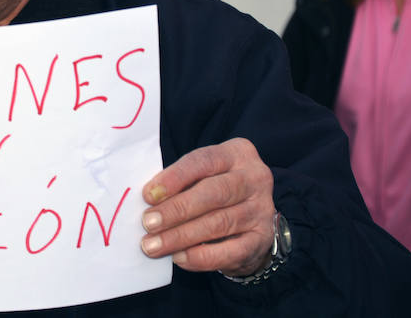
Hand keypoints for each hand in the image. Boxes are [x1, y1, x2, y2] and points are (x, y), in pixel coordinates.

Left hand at [139, 137, 274, 276]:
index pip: (203, 161)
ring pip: (219, 223)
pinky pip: (231, 251)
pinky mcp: (263, 240)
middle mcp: (254, 178)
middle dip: (176, 210)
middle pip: (213, 193)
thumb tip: (149, 199)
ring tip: (154, 245)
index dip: (174, 178)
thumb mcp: (201, 174)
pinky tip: (179, 257)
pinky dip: (202, 256)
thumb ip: (179, 181)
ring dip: (181, 236)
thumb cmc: (214, 188)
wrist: (251, 215)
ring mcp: (262, 210)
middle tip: (148, 223)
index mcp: (236, 153)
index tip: (148, 195)